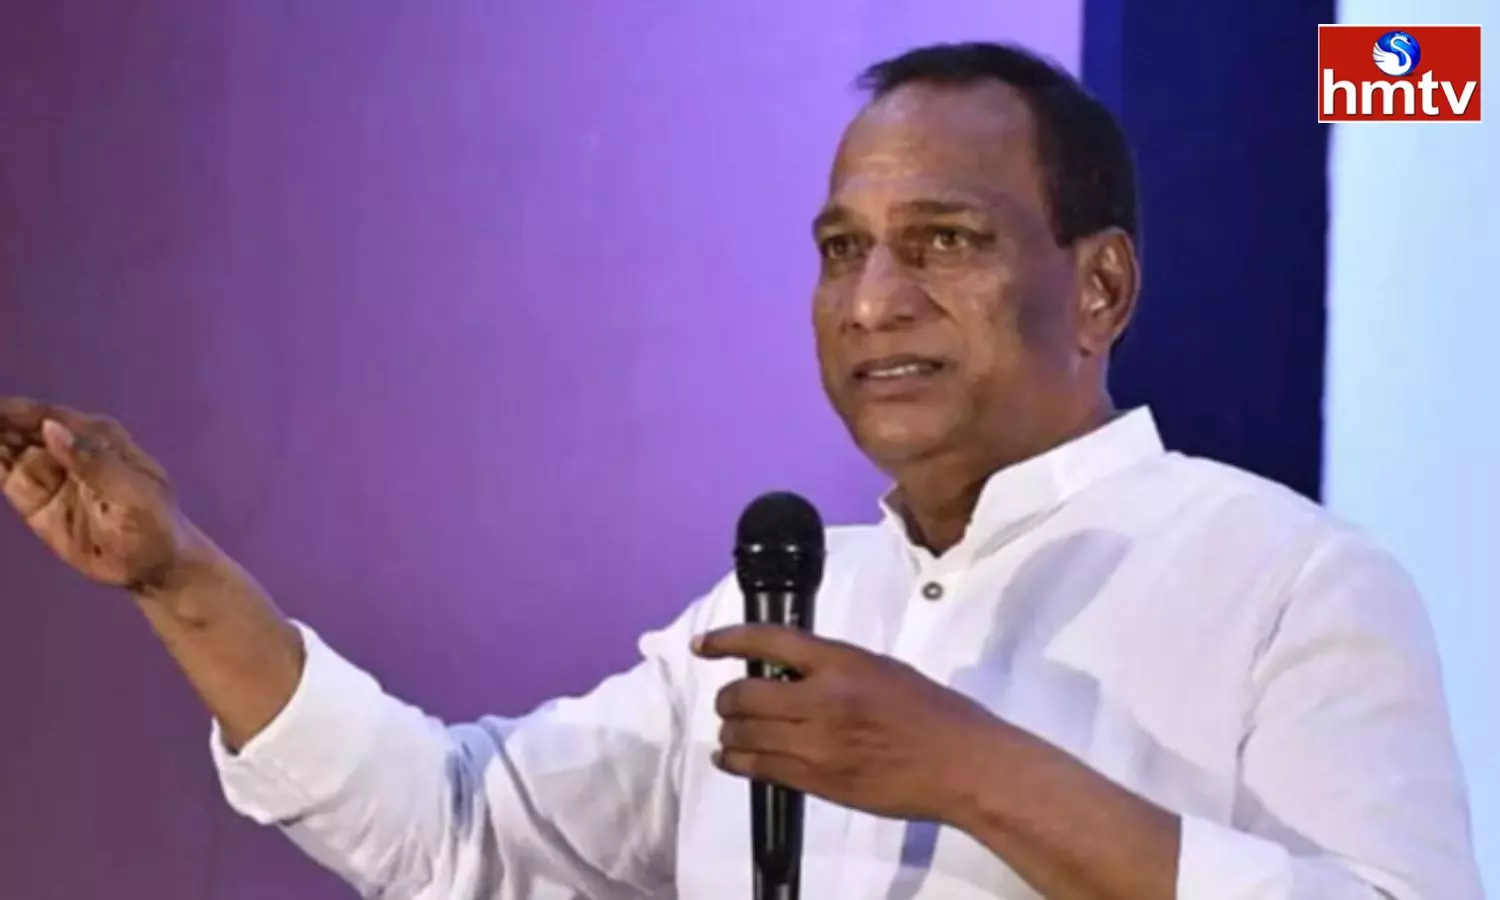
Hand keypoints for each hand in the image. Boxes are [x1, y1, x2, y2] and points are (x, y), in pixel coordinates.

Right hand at [0, 397, 195, 590]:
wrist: (152, 565)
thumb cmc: (153, 525)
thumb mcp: (132, 495)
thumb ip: (93, 462)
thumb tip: (51, 428)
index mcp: (96, 436)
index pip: (45, 416)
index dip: (9, 409)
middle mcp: (67, 445)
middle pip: (18, 425)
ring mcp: (47, 469)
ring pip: (3, 445)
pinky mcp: (32, 496)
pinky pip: (1, 472)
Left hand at [693, 624, 1006, 822]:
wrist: (960, 765)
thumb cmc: (931, 712)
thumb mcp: (881, 670)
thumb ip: (833, 668)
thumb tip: (790, 672)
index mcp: (842, 663)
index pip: (768, 641)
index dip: (727, 640)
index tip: (703, 645)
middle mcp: (822, 700)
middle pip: (745, 694)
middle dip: (728, 698)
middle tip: (730, 700)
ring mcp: (817, 744)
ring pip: (745, 735)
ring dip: (731, 732)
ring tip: (733, 731)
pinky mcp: (818, 781)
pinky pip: (760, 769)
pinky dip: (737, 762)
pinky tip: (733, 759)